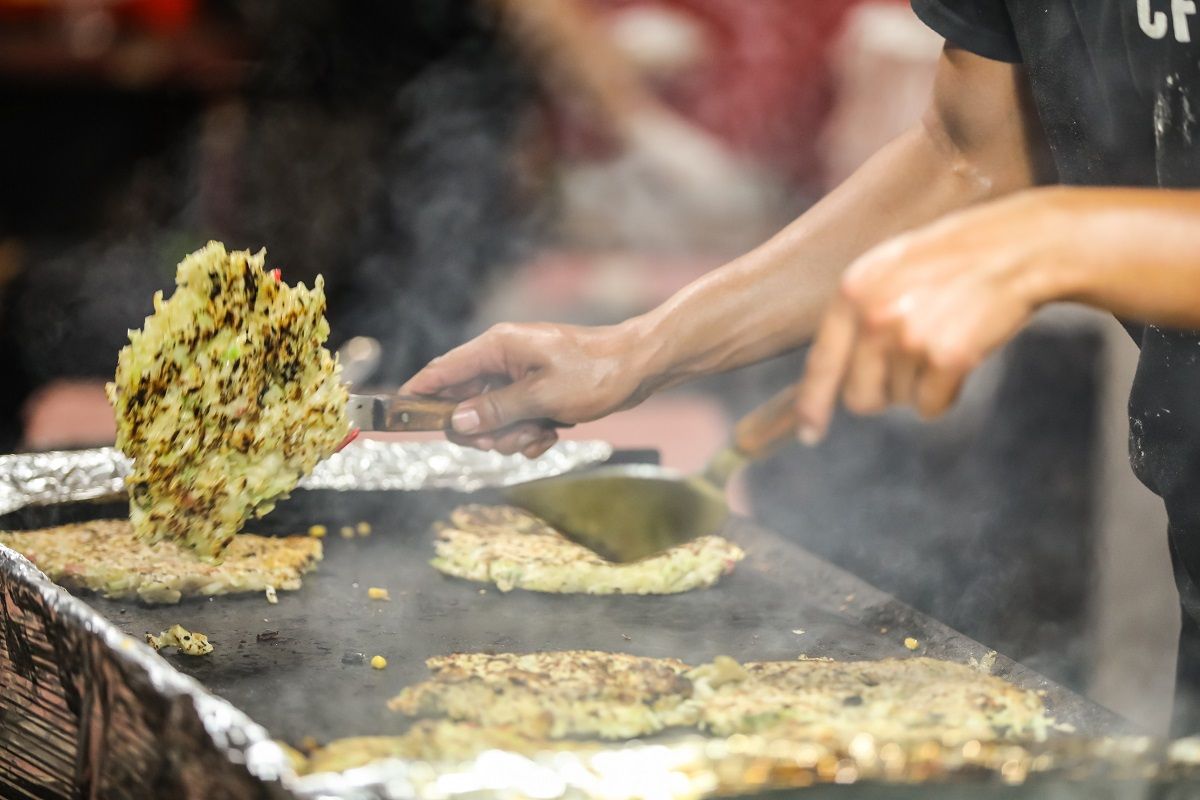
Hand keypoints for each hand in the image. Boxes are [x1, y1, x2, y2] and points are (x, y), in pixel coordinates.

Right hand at [401, 321, 649, 456]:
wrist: (639, 367)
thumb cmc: (595, 373)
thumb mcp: (542, 397)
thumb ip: (495, 410)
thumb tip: (456, 422)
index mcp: (497, 348)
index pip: (442, 371)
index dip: (418, 394)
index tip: (397, 415)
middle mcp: (503, 359)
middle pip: (464, 403)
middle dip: (483, 430)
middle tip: (507, 438)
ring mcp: (519, 376)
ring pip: (491, 418)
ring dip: (511, 435)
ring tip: (541, 432)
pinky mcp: (536, 391)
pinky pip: (516, 420)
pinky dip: (529, 434)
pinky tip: (551, 434)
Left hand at [795, 190, 1069, 441]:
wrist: (1018, 247)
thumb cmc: (954, 258)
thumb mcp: (889, 268)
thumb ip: (858, 312)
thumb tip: (836, 370)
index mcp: (852, 292)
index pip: (821, 362)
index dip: (812, 404)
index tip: (809, 433)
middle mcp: (872, 317)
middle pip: (859, 396)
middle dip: (881, 393)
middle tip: (910, 365)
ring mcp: (908, 339)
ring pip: (900, 400)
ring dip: (921, 383)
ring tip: (944, 338)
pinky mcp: (947, 358)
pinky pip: (930, 407)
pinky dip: (946, 394)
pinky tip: (961, 355)